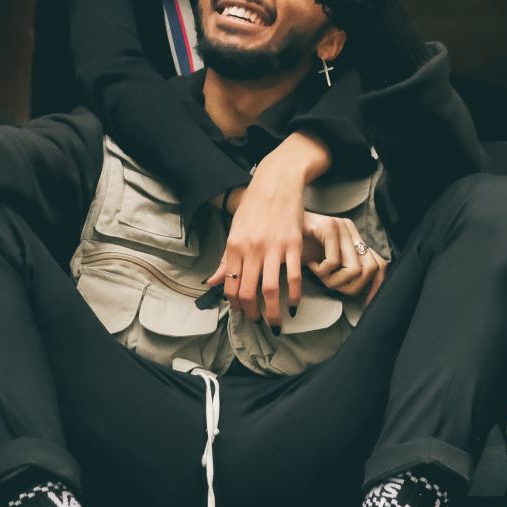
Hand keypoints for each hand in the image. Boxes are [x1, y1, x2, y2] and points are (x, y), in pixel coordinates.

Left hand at [207, 168, 303, 329]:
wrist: (276, 182)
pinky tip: (293, 306)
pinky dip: (294, 295)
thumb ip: (226, 259)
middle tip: (257, 322)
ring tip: (274, 323)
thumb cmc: (254, 206)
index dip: (235, 305)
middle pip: (248, 292)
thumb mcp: (235, 230)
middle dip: (252, 313)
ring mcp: (274, 248)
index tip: (242, 313)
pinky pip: (294, 277)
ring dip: (272, 312)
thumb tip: (213, 282)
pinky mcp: (293, 245)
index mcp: (234, 246)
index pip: (231, 285)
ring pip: (271, 289)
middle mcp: (252, 249)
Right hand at [300, 213, 386, 303]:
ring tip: (320, 275)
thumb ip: (343, 270)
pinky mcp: (327, 227)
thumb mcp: (326, 262)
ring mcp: (341, 226)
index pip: (380, 265)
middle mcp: (351, 230)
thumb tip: (361, 291)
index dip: (376, 287)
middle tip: (331, 285)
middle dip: (351, 287)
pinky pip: (333, 263)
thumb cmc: (299, 249)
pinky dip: (321, 272)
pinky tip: (311, 265)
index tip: (366, 304)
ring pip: (355, 270)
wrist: (276, 231)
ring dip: (335, 281)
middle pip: (371, 270)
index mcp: (353, 237)